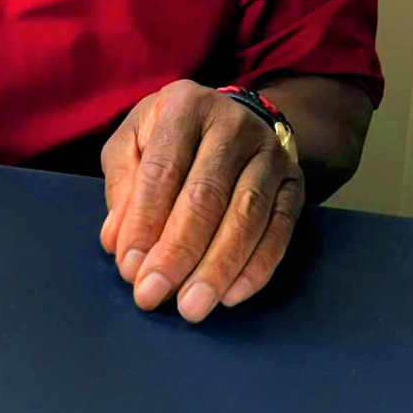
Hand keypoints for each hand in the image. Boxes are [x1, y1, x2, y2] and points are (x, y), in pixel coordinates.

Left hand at [100, 79, 303, 322]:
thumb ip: (122, 186)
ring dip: (217, 268)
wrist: (236, 119)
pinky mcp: (294, 183)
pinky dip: (256, 267)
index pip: (162, 169)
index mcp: (184, 106)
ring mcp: (268, 153)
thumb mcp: (135, 141)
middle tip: (153, 294)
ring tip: (191, 306)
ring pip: (246, 216)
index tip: (129, 267)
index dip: (144, 221)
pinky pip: (279, 230)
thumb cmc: (172, 137)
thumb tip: (117, 242)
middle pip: (205, 195)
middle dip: (178, 252)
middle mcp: (232, 124)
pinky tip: (231, 296)